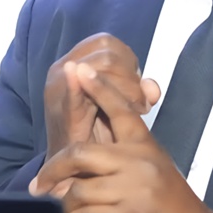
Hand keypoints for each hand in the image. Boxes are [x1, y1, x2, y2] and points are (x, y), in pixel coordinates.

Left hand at [32, 63, 212, 212]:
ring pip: (80, 189)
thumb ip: (126, 152)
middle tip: (39, 182)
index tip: (77, 70)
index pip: (120, 109)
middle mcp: (139, 161)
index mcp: (144, 144)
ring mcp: (135, 190)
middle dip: (54, 167)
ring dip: (60, 202)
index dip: (98, 88)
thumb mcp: (153, 166)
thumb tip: (88, 150)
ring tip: (52, 208)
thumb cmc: (170, 201)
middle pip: (82, 152)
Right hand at [43, 34, 160, 160]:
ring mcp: (58, 86)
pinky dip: (91, 91)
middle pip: (108, 54)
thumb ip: (138, 91)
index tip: (138, 88)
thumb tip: (153, 89)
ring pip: (101, 70)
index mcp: (76, 60)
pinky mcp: (60, 109)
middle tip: (140, 104)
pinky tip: (105, 103)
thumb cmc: (95, 133)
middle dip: (130, 78)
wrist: (68, 168)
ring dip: (124, 89)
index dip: (128, 62)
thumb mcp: (121, 104)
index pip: (107, 43)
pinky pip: (76, 94)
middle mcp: (63, 67)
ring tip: (131, 112)